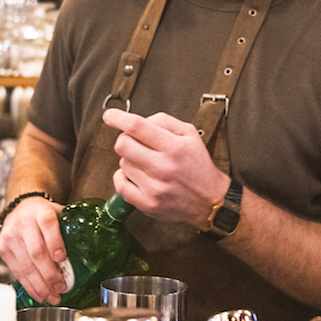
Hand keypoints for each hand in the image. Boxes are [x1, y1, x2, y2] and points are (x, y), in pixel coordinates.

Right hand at [0, 196, 67, 303]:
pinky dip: (30, 286)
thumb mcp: (59, 214)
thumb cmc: (43, 214)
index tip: (62, 258)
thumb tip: (92, 250)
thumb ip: (70, 229)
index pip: (47, 225)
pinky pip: (17, 272)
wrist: (20, 208)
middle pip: (36, 252)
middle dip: (50, 274)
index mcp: (41, 212)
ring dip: (41, 285)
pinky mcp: (3, 249)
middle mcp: (24, 223)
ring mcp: (11, 237)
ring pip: (26, 266)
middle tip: (61, 287)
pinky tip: (40, 294)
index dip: (55, 243)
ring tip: (53, 297)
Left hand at [103, 108, 227, 227]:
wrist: (210, 201)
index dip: (118, 118)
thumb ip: (164, 121)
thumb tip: (138, 121)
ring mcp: (154, 188)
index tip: (110, 116)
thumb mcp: (189, 134)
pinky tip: (135, 176)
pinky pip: (120, 185)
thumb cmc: (199, 166)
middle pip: (123, 145)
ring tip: (146, 164)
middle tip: (136, 143)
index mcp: (174, 147)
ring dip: (130, 160)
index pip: (137, 127)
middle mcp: (163, 167)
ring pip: (122, 164)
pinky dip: (123, 177)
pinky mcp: (148, 204)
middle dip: (126, 140)